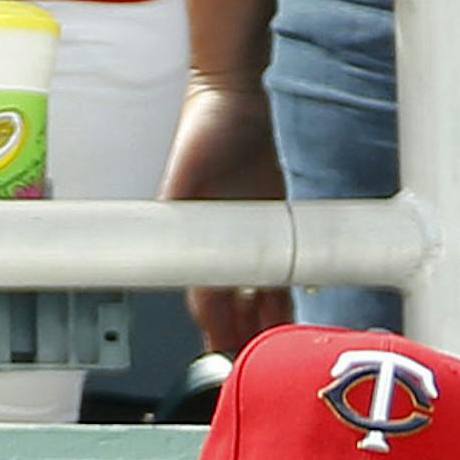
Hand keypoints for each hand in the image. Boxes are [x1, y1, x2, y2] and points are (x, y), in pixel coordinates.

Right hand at [160, 76, 294, 359]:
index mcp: (198, 241)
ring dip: (266, 323)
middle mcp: (224, 245)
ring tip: (278, 351)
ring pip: (259, 294)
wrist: (234, 93)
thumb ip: (176, 198)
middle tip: (253, 367)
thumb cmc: (204, 123)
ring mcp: (252, 237)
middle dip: (240, 337)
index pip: (206, 299)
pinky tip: (297, 311)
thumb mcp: (185, 164)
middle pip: (233, 307)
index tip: (223, 355)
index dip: (215, 329)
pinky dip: (286, 294)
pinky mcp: (276, 224)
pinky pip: (282, 269)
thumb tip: (162, 228)